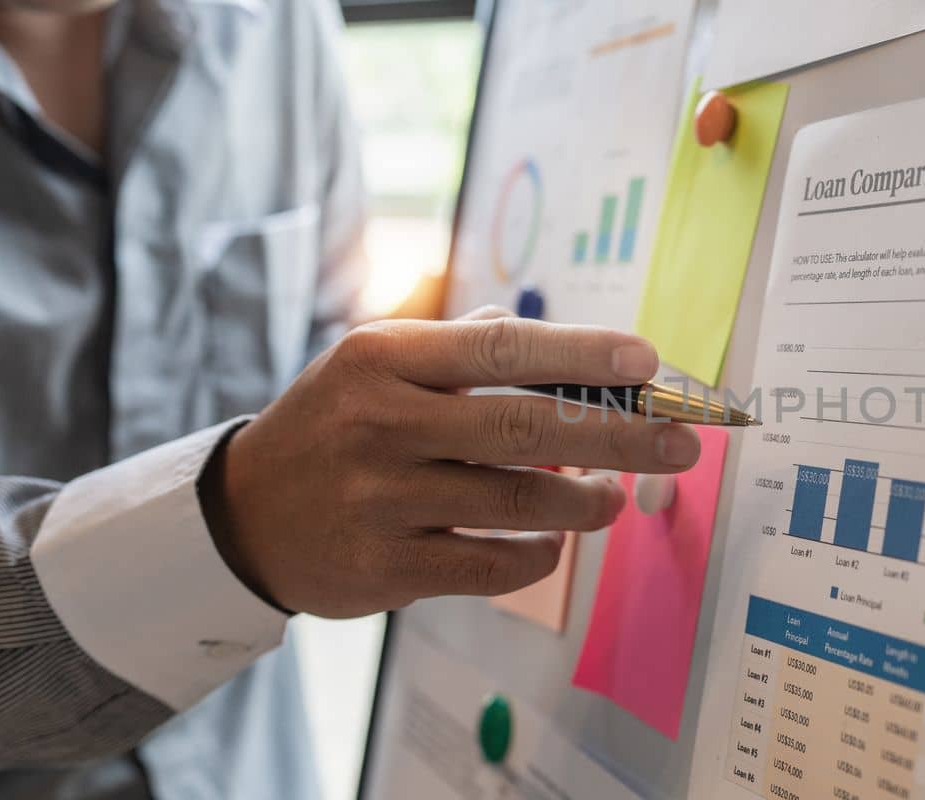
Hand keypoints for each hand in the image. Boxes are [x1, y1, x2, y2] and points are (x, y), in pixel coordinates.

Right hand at [199, 309, 700, 617]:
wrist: (245, 517)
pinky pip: (495, 564)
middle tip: (680, 441)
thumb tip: (560, 340)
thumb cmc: (335, 426)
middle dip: (620, 434)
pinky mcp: (387, 569)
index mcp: (384, 359)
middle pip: (528, 427)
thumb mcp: (374, 365)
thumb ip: (462, 347)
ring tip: (616, 497)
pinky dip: (541, 553)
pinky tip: (554, 540)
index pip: (502, 348)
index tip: (648, 360)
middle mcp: (382, 424)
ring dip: (587, 501)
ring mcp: (383, 501)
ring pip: (520, 500)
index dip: (582, 353)